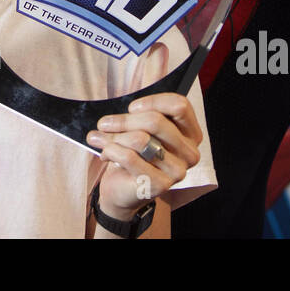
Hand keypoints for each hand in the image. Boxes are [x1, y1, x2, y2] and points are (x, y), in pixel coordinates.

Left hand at [87, 91, 202, 218]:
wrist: (124, 188)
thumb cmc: (136, 154)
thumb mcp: (142, 129)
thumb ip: (142, 116)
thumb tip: (126, 109)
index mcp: (190, 134)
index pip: (180, 106)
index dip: (153, 102)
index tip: (131, 108)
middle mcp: (189, 152)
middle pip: (156, 121)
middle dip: (124, 120)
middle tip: (104, 123)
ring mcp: (177, 171)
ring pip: (141, 139)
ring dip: (113, 136)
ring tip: (99, 138)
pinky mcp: (160, 185)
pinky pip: (129, 158)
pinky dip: (111, 150)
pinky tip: (104, 152)